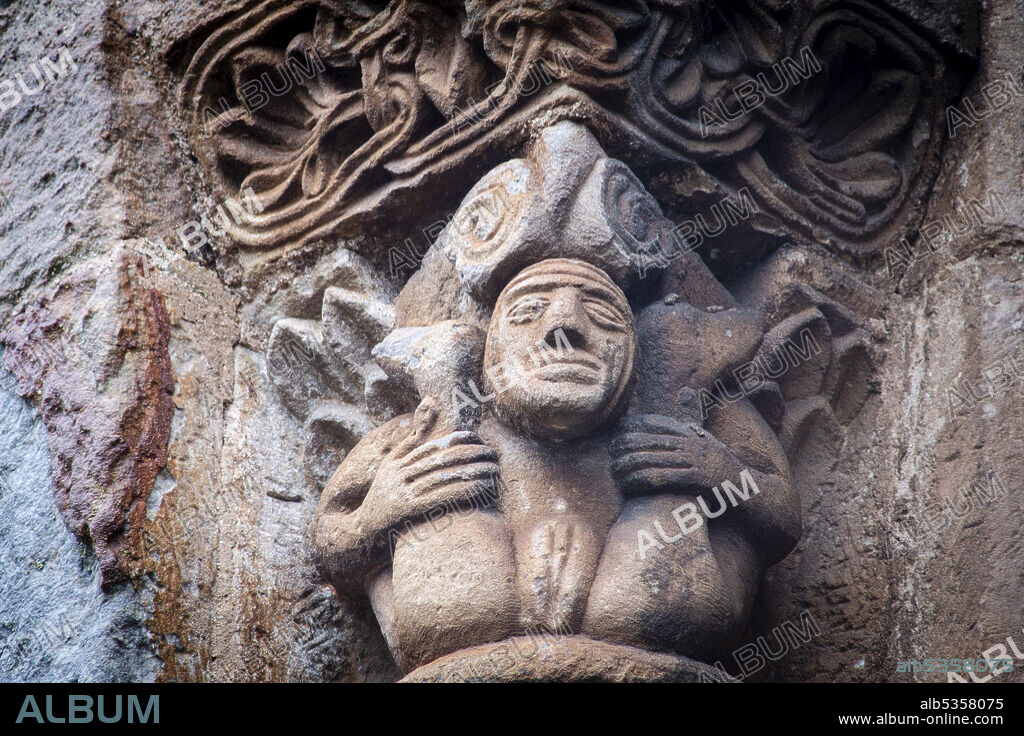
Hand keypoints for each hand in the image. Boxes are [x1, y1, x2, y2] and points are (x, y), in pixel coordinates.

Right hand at [359, 401, 500, 537]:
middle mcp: (400, 473)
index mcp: (397, 462)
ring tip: (494, 471)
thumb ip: (411, 439)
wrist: (362, 527)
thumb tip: (428, 402)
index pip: (433, 445)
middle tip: (494, 454)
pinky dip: (464, 491)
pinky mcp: (409, 509)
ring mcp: (404, 491)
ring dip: (473, 473)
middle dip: (472, 455)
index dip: (458, 440)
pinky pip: (442, 496)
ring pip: (445, 476)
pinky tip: (482, 489)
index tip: (479, 439)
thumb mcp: (391, 463)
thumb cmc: (383, 493)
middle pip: (442, 459)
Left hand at [609, 414, 740, 495]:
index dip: (630, 428)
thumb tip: (686, 389)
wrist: (744, 486)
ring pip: (652, 460)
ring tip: (614, 473)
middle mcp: (690, 442)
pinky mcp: (697, 479)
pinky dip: (643, 481)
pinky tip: (630, 485)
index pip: (653, 424)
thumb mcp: (706, 433)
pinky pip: (663, 478)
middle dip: (624, 448)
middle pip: (648, 441)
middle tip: (609, 454)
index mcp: (688, 431)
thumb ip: (690, 415)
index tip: (614, 434)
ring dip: (629, 467)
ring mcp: (694, 460)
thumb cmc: (719, 460)